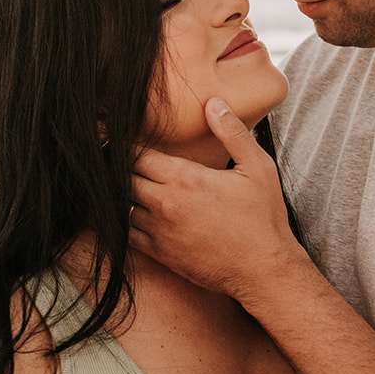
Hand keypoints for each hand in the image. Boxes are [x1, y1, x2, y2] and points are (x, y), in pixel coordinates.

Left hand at [130, 99, 305, 300]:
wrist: (264, 271)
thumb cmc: (264, 219)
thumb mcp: (258, 169)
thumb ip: (233, 133)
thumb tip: (213, 102)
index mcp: (186, 178)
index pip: (135, 153)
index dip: (121, 143)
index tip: (115, 135)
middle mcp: (166, 203)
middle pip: (121, 177)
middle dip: (115, 166)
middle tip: (110, 158)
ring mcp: (160, 231)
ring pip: (119, 206)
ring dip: (116, 194)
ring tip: (115, 183)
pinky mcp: (160, 254)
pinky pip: (126, 233)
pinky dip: (120, 221)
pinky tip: (126, 212)